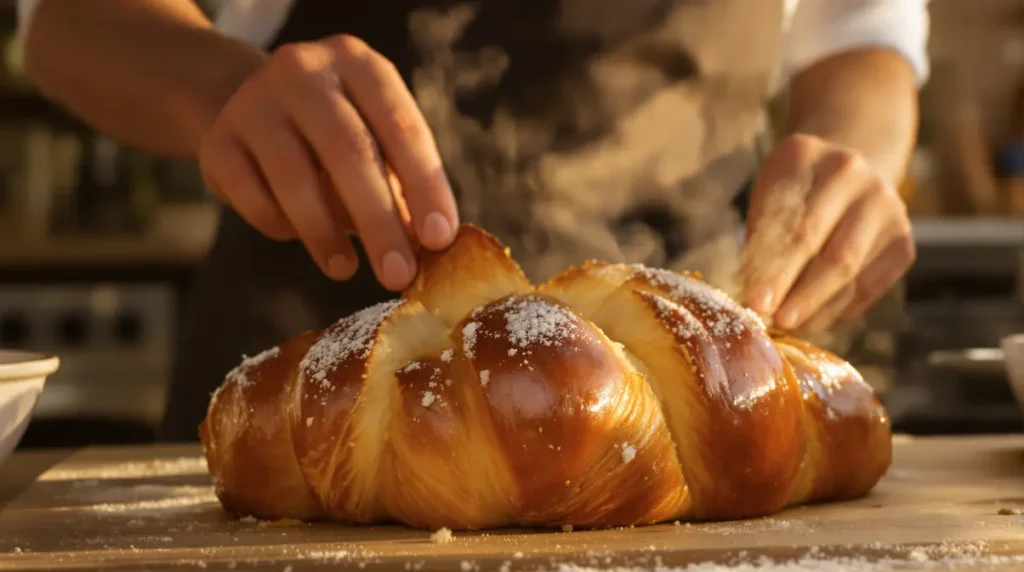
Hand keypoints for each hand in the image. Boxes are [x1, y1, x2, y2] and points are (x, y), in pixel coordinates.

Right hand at [198, 34, 458, 290]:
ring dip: (326, 234)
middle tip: (399, 273)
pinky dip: (283, 227)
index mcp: (358, 63)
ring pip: (294, 178)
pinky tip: (304, 240)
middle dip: (378, 221)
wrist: (246, 102)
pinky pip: (254, 198)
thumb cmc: (334, 133)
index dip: (425, 186)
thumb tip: (426, 246)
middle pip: (348, 152)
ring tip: (347, 269)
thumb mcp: (374, 139)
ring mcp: (254, 104)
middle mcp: (303, 71)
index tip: (440, 239)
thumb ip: (402, 185)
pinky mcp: (218, 143)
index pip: (401, 127)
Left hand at [741, 134, 914, 333]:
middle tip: (774, 321)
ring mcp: (888, 211)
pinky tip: (811, 321)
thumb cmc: (793, 192)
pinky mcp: (902, 245)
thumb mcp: (767, 196)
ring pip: (852, 273)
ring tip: (788, 327)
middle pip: (830, 252)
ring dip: (817, 308)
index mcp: (812, 158)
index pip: (796, 225)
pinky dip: (837, 310)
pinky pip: (867, 288)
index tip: (756, 302)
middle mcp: (859, 179)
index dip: (776, 269)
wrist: (848, 175)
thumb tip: (755, 295)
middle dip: (799, 294)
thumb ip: (761, 238)